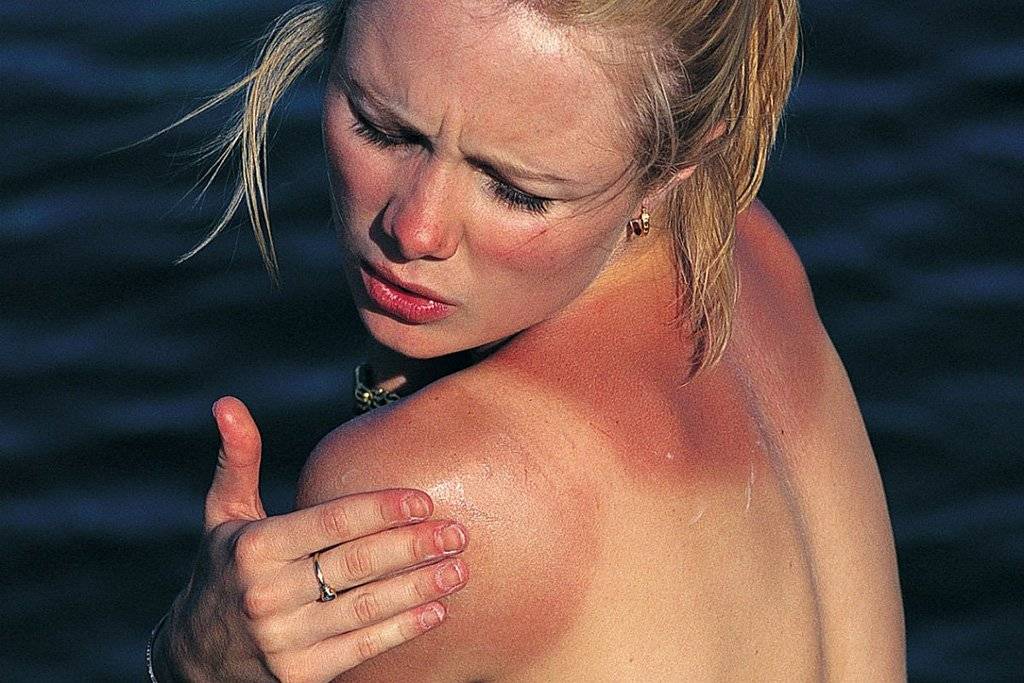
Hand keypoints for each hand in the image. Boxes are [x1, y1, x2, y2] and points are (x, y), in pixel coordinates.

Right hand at [152, 397, 468, 681]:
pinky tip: (438, 610)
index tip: (424, 500)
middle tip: (458, 532)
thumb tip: (227, 404)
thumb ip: (238, 460)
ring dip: (420, 587)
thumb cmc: (223, 570)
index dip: (381, 509)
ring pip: (367, 607)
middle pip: (357, 564)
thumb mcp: (222, 516)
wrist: (195, 659)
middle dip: (413, 546)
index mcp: (254, 547)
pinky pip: (363, 648)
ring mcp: (283, 638)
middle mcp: (267, 593)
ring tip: (460, 569)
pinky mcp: (300, 675)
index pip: (330, 521)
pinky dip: (404, 629)